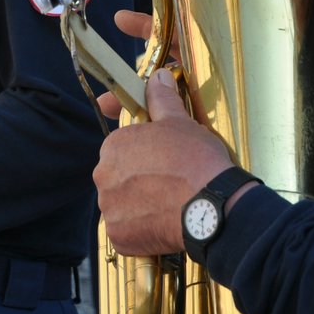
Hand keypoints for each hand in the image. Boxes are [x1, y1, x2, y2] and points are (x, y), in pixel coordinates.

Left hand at [94, 10, 236, 255]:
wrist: (211, 207)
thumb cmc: (195, 160)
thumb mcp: (180, 122)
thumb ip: (162, 99)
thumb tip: (158, 77)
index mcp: (113, 146)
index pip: (121, 148)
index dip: (143, 154)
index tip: (160, 161)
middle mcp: (103, 176)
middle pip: (119, 177)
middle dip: (138, 180)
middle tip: (168, 183)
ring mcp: (109, 209)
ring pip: (122, 204)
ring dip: (139, 204)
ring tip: (169, 204)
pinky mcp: (119, 236)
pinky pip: (126, 231)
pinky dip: (141, 229)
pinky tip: (164, 222)